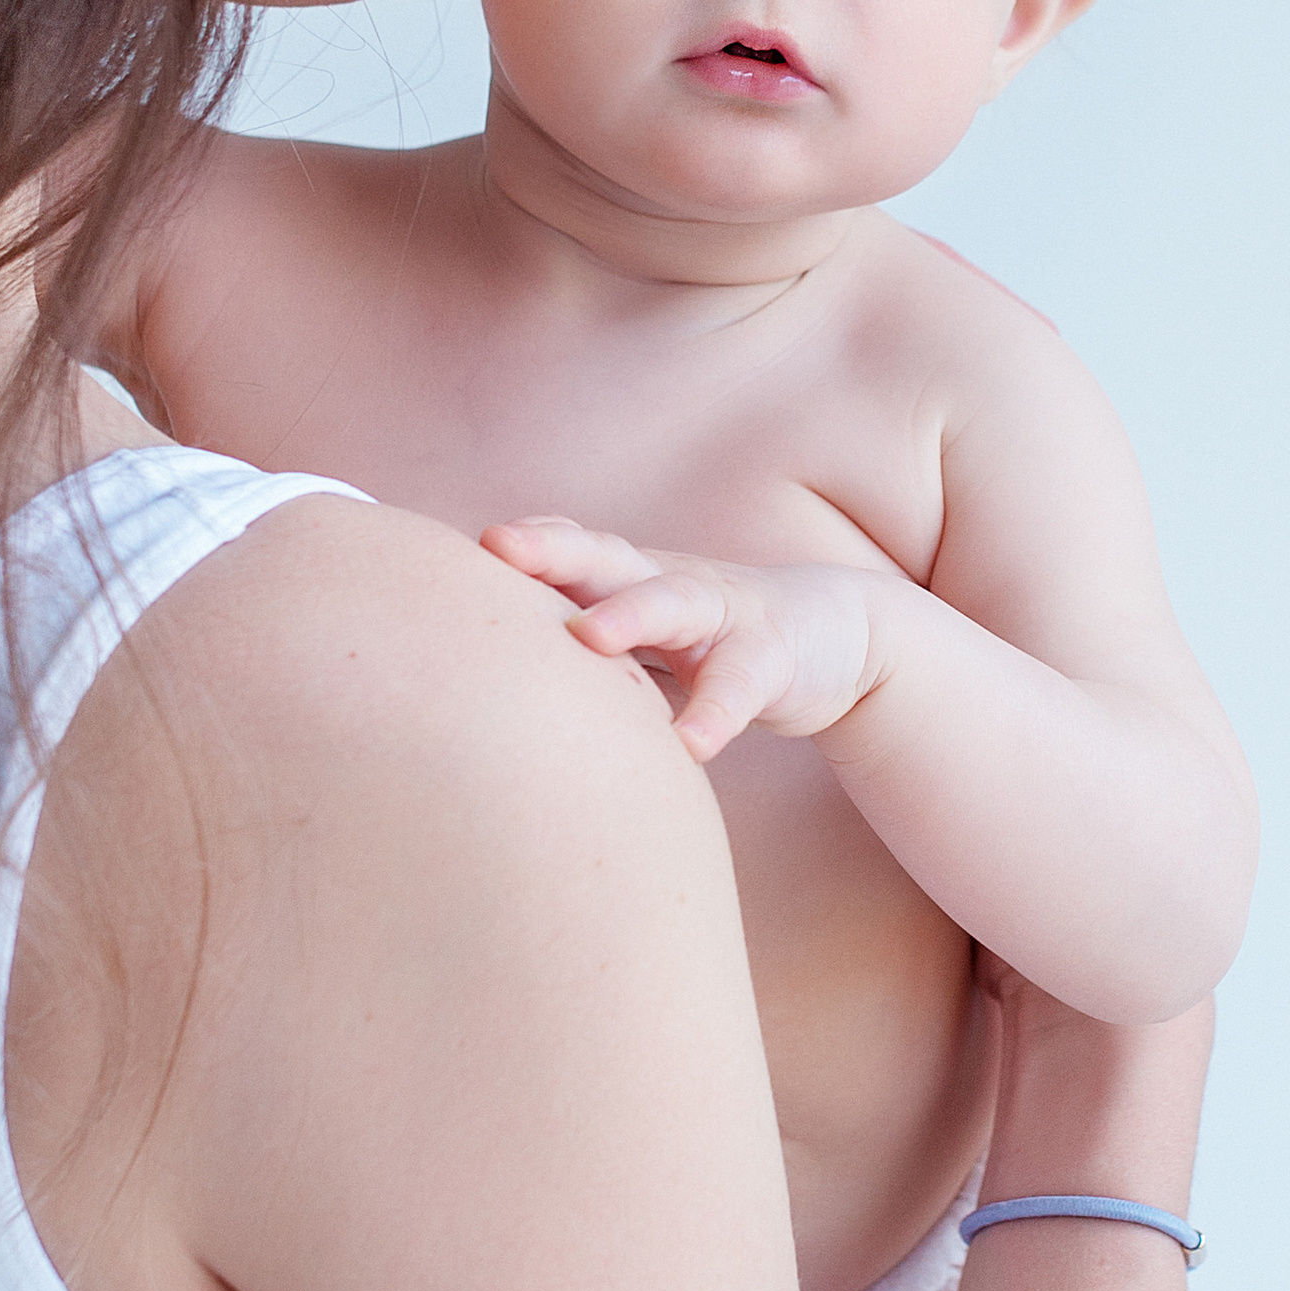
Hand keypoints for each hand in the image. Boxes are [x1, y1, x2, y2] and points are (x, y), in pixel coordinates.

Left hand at [480, 517, 884, 762]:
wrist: (836, 635)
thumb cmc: (710, 637)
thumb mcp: (642, 628)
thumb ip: (576, 634)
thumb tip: (475, 669)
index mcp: (629, 578)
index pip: (564, 550)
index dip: (516, 544)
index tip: (452, 543)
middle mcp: (668, 581)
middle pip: (605, 556)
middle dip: (552, 549)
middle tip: (499, 545)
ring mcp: (723, 613)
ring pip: (674, 602)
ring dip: (630, 614)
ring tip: (587, 637)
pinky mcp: (772, 658)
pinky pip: (739, 686)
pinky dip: (713, 713)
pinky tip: (687, 747)